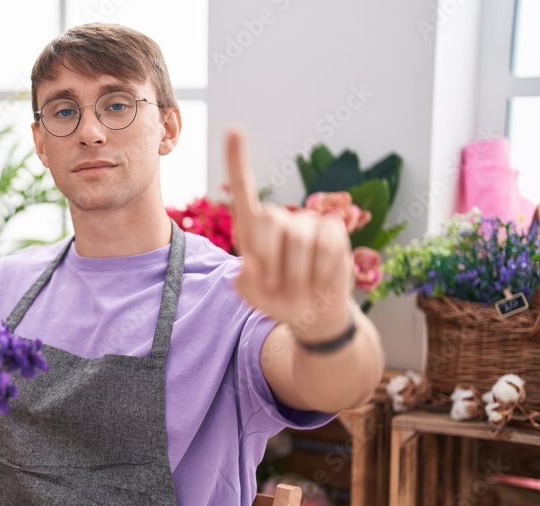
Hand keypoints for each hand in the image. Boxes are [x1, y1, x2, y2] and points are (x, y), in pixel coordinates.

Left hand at [224, 128, 354, 342]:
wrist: (313, 313)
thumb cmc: (278, 300)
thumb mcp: (254, 297)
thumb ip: (246, 285)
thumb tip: (250, 266)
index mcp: (252, 230)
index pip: (244, 190)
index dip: (238, 161)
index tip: (234, 130)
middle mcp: (279, 220)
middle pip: (270, 220)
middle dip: (272, 258)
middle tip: (276, 284)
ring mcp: (308, 223)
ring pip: (298, 238)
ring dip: (295, 272)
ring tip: (297, 286)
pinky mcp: (334, 230)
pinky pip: (325, 245)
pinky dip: (319, 271)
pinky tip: (318, 278)